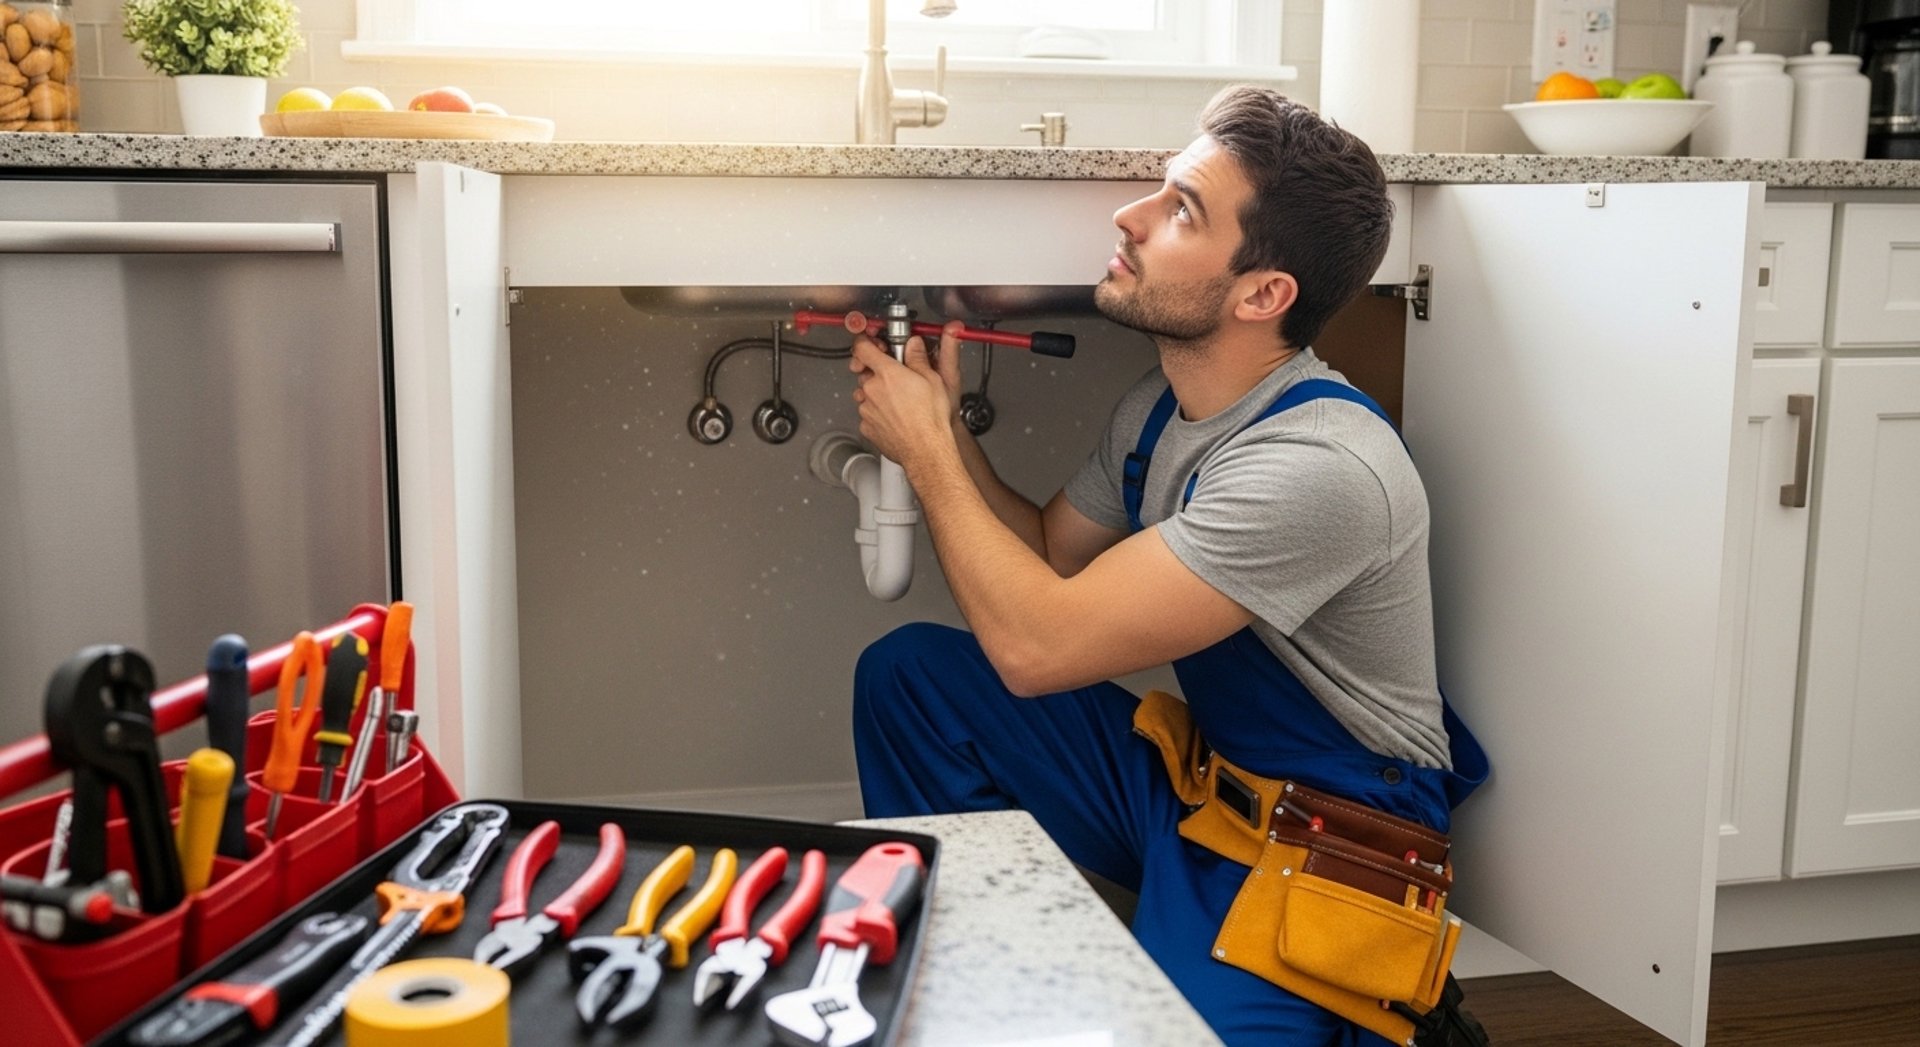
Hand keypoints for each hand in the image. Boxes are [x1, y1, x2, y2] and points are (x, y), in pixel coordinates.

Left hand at [849, 328, 957, 470]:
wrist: (926, 450)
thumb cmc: (931, 419)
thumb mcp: (933, 379)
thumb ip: (917, 357)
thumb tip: (913, 344)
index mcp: (887, 373)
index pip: (863, 348)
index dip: (866, 342)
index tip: (871, 343)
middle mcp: (871, 390)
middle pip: (865, 372)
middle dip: (878, 373)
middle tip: (897, 379)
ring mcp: (866, 410)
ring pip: (866, 394)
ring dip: (878, 395)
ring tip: (900, 402)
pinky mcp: (866, 427)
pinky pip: (868, 414)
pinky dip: (878, 414)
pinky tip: (896, 418)